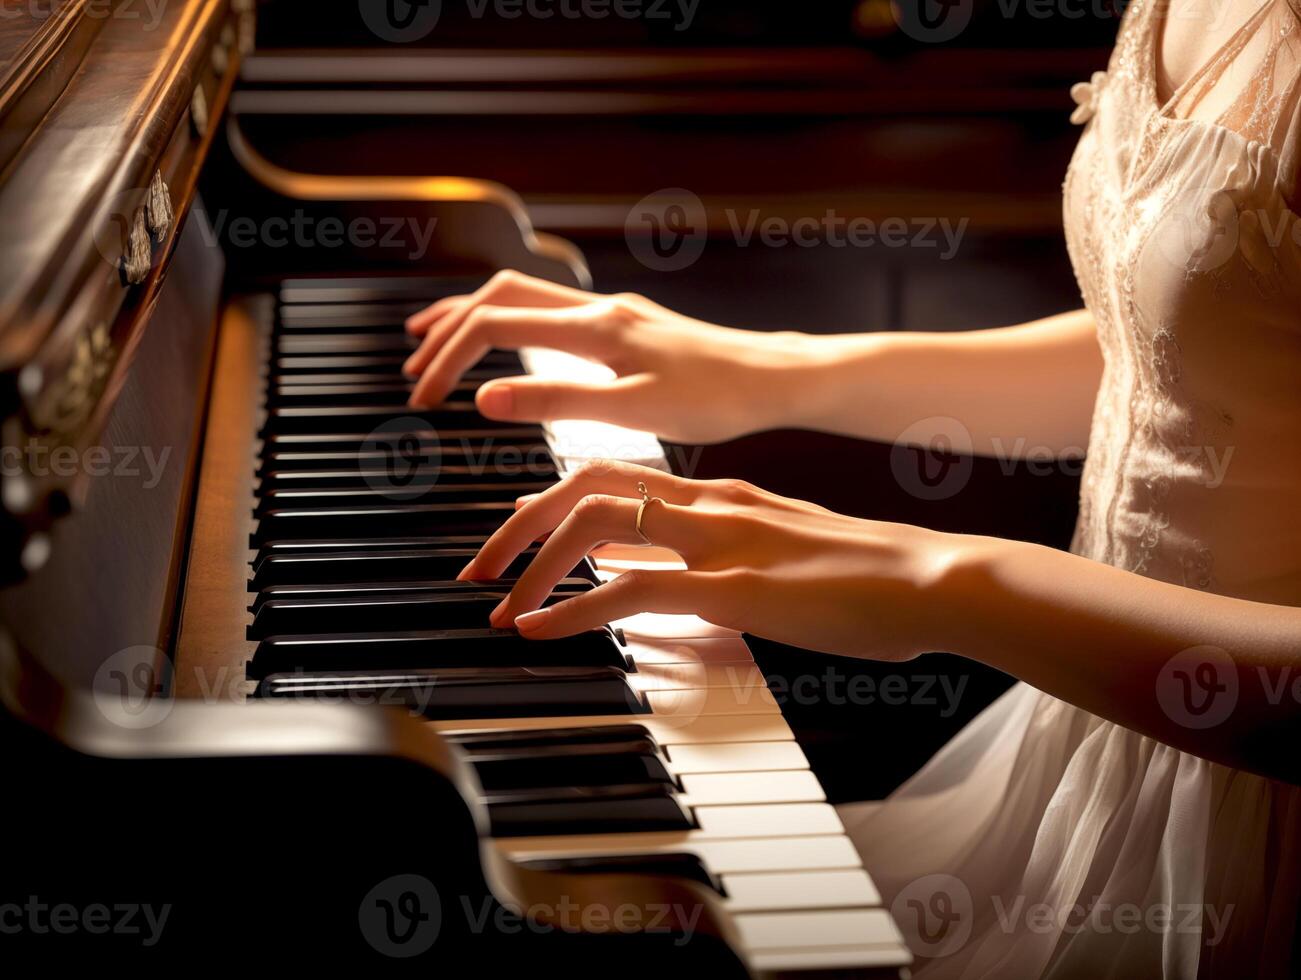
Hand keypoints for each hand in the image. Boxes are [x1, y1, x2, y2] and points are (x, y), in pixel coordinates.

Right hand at [403, 269, 820, 443]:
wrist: (775, 378)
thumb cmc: (717, 398)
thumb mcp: (634, 410)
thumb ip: (557, 402)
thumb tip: (484, 399)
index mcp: (593, 328)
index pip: (493, 326)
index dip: (447, 359)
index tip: (423, 399)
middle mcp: (598, 309)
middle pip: (499, 296)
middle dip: (447, 327)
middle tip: (412, 364)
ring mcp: (613, 313)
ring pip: (525, 298)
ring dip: (475, 317)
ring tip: (437, 344)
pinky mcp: (627, 326)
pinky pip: (553, 312)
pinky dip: (515, 325)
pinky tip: (514, 348)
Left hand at [456, 460, 970, 660]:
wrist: (933, 578)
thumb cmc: (869, 574)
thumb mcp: (785, 549)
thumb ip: (731, 555)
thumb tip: (683, 584)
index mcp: (719, 493)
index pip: (615, 476)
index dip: (553, 502)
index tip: (519, 535)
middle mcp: (709, 503)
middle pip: (585, 484)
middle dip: (520, 522)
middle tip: (482, 566)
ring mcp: (719, 541)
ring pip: (595, 523)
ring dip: (533, 561)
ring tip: (499, 601)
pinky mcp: (734, 587)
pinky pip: (629, 590)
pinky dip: (573, 609)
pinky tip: (541, 629)